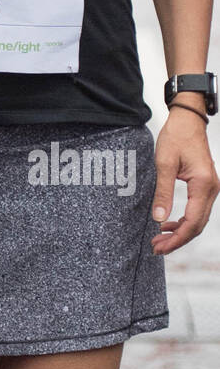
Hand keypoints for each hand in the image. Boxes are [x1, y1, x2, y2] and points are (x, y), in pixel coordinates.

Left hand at [151, 110, 218, 254]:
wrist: (188, 120)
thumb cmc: (176, 137)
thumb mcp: (164, 164)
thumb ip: (162, 192)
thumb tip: (158, 218)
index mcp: (203, 185)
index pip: (192, 222)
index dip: (176, 239)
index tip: (159, 247)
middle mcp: (212, 189)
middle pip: (197, 225)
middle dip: (177, 240)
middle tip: (157, 248)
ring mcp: (211, 188)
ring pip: (198, 220)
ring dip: (180, 232)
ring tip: (160, 238)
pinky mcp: (206, 186)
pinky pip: (198, 210)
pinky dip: (184, 220)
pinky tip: (169, 223)